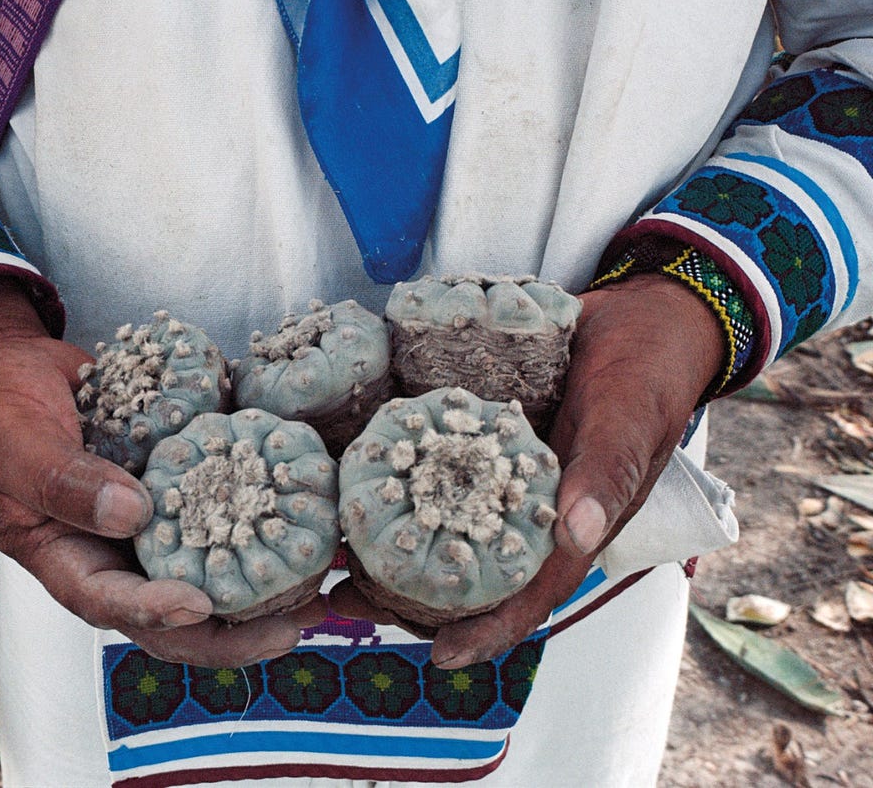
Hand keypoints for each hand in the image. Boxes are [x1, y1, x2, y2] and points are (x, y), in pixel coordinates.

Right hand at [0, 278, 325, 666]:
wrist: (4, 365)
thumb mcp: (7, 442)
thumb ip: (57, 479)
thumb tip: (132, 514)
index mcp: (62, 558)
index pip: (110, 604)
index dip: (155, 613)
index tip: (201, 605)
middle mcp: (110, 550)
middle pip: (174, 610)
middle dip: (235, 627)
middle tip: (295, 622)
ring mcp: (145, 519)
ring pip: (206, 563)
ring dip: (261, 579)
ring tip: (320, 581)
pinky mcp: (172, 482)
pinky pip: (216, 505)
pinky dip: (256, 511)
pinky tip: (304, 507)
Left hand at [329, 273, 723, 665]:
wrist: (637, 319)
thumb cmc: (645, 376)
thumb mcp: (628, 421)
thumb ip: (605, 474)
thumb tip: (578, 536)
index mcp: (568, 528)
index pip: (526, 595)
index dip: (486, 630)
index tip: (437, 655)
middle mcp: (525, 511)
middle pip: (465, 569)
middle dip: (407, 594)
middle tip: (343, 600)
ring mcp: (497, 477)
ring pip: (440, 521)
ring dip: (389, 540)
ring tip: (331, 551)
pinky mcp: (478, 439)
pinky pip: (435, 466)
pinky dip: (400, 476)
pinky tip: (353, 478)